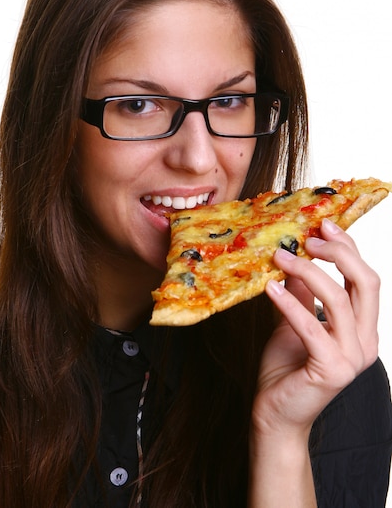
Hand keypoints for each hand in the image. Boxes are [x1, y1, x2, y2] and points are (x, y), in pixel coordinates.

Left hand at [253, 218, 379, 437]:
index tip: (323, 224)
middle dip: (339, 253)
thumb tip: (295, 256)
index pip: (365, 278)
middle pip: (367, 283)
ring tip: (280, 257)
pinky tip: (270, 288)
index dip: (347, 248)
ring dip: (308, 272)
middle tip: (309, 237)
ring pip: (340, 300)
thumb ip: (302, 293)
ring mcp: (352, 358)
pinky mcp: (332, 370)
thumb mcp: (294, 320)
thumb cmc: (286, 368)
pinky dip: (290, 303)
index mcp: (362, 327)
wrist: (275, 414)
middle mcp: (365, 341)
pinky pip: (311, 326)